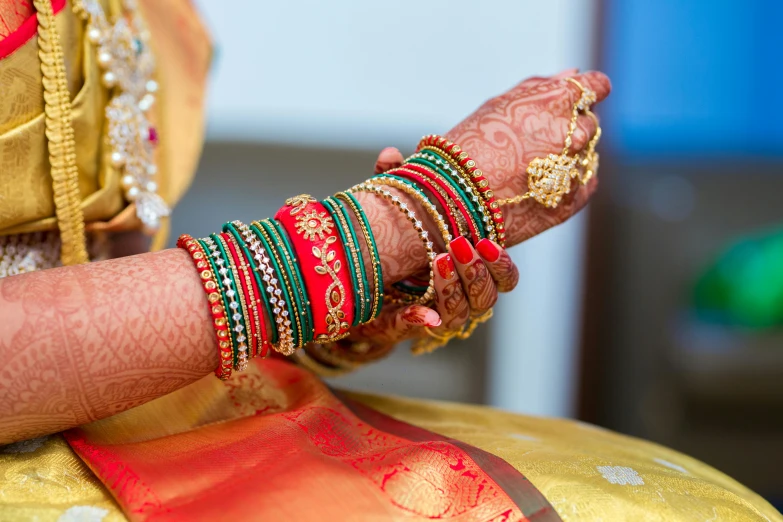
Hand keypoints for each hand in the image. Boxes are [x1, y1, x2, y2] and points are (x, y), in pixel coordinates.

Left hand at [337, 149, 520, 355]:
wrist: (355, 281)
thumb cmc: (389, 239)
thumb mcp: (394, 208)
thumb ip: (395, 183)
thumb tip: (391, 154)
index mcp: (470, 267)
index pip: (504, 275)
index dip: (501, 263)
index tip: (485, 243)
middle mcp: (461, 295)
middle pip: (489, 297)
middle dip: (478, 273)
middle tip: (459, 248)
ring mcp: (438, 313)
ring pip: (464, 314)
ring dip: (455, 291)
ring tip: (438, 263)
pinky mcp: (409, 325)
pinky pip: (424, 327)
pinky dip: (422, 319)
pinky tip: (420, 310)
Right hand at [344, 236, 518, 354]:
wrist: (385, 290)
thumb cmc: (379, 310)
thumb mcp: (381, 318)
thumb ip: (401, 322)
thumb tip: (429, 318)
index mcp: (439, 322)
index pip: (454, 314)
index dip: (450, 292)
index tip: (437, 262)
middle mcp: (463, 307)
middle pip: (480, 299)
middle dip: (469, 273)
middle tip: (453, 246)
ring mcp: (476, 289)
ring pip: (497, 286)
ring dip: (486, 263)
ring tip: (468, 240)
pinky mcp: (485, 270)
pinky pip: (505, 274)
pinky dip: (498, 258)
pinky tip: (486, 241)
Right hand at [446, 69, 610, 244]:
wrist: (453, 198)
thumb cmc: (470, 145)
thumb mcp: (500, 104)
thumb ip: (541, 86)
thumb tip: (574, 74)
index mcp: (559, 100)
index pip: (597, 86)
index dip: (584, 94)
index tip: (570, 104)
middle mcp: (575, 133)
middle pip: (587, 122)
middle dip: (568, 129)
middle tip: (531, 145)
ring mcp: (576, 168)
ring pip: (586, 154)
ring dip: (566, 157)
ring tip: (528, 169)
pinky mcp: (572, 200)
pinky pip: (584, 183)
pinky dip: (568, 182)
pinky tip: (538, 185)